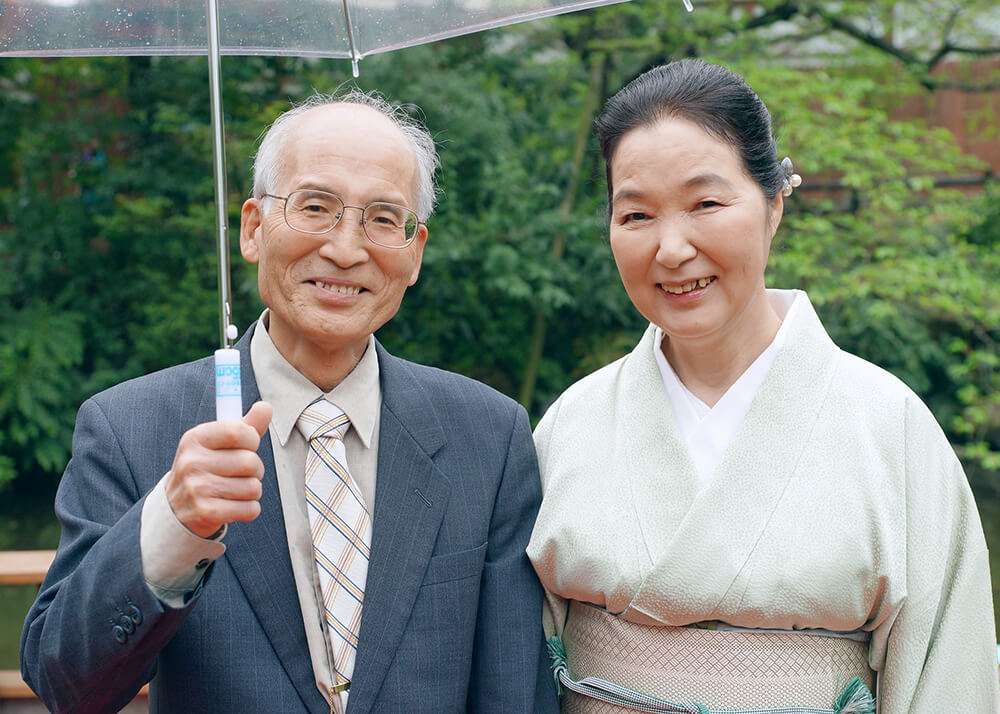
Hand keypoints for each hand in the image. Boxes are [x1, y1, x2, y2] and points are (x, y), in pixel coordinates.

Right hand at [165, 401, 272, 537]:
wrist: (178, 508)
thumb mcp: (219, 443)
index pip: (238, 431)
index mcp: (195, 438)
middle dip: (255, 469)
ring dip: (253, 490)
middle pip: (250, 462)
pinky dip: (250, 509)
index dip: (252, 440)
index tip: (247, 446)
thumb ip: (244, 426)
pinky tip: (235, 506)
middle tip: (242, 474)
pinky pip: (250, 509)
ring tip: (236, 490)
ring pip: (253, 487)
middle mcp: (192, 462)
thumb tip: (266, 406)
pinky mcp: (206, 513)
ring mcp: (197, 489)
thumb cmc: (207, 468)